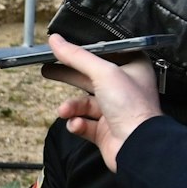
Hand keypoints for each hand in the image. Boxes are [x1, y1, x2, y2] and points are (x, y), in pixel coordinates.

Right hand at [45, 34, 162, 171]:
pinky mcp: (105, 130)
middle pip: (89, 76)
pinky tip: (77, 124)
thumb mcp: (103, 72)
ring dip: (71, 107)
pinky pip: (83, 123)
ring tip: (64, 111)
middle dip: (68, 75)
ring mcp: (114, 111)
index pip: (104, 55)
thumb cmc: (133, 108)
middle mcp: (124, 89)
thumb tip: (56, 41)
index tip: (63, 48)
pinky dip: (77, 124)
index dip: (83, 52)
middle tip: (48, 69)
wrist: (138, 146)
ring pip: (83, 103)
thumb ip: (77, 56)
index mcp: (132, 70)